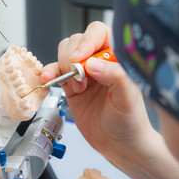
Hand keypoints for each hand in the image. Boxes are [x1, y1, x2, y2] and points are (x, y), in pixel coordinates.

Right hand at [41, 22, 154, 160]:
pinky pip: (55, 71)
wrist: (118, 145)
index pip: (100, 34)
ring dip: (62, 66)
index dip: (87, 41)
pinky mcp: (71, 85)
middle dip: (72, 58)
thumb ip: (115, 77)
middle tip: (80, 79)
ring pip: (65, 53)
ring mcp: (84, 73)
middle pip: (77, 41)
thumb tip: (92, 63)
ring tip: (74, 87)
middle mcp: (99, 62)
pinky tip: (48, 80)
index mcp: (117, 59)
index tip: (79, 58)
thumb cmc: (130, 122)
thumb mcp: (128, 100)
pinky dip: (49, 73)